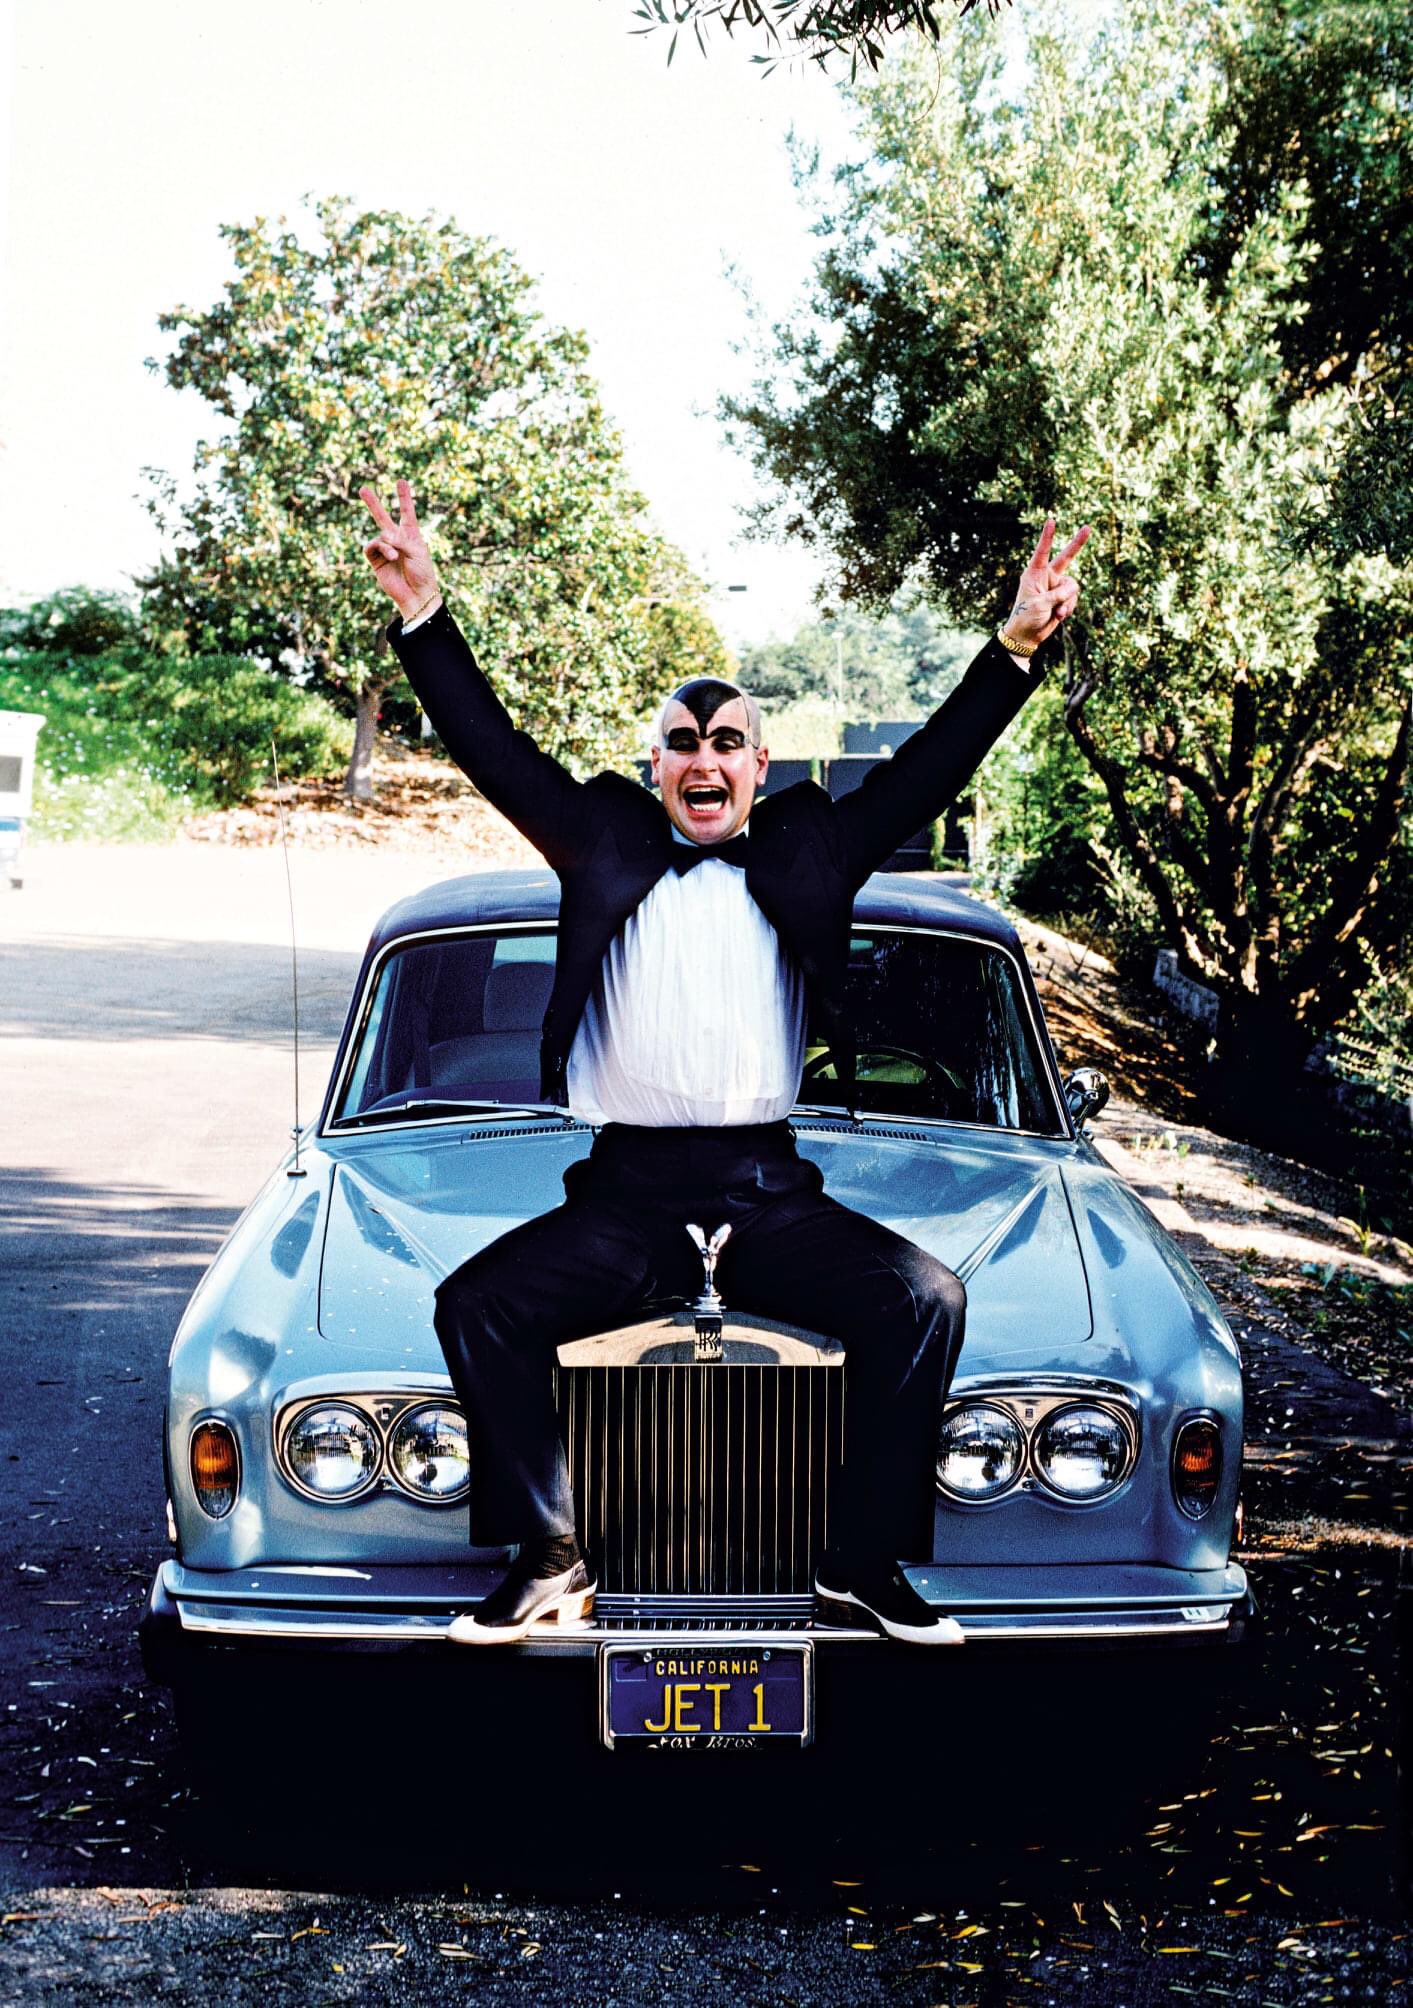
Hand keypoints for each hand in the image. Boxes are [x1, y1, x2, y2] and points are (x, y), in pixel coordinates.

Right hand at [359, 478, 440, 618]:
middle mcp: (397, 540)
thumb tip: (382, 536)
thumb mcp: (417, 551)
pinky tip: (390, 556)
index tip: (401, 481)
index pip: (407, 513)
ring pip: (379, 535)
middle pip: (383, 517)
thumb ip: (400, 539)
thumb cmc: (422, 573)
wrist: (416, 595)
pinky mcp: (376, 560)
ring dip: (388, 544)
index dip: (404, 497)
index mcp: (411, 535)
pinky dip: (381, 548)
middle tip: (362, 488)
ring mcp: (385, 550)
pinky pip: (372, 547)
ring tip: (396, 556)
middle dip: (373, 504)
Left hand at [1002, 517, 1089, 648]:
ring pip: (1073, 587)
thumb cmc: (1026, 617)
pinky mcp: (1063, 598)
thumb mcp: (1040, 604)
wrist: (1027, 635)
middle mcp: (1046, 577)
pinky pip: (1073, 598)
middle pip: (1066, 558)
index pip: (1042, 551)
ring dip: (1067, 601)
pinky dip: (1069, 608)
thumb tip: (1075, 589)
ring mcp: (1056, 587)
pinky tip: (1059, 616)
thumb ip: (1058, 594)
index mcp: (1034, 573)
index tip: (1051, 520)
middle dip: (1077, 544)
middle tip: (1088, 527)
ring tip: (1057, 613)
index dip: (1048, 536)